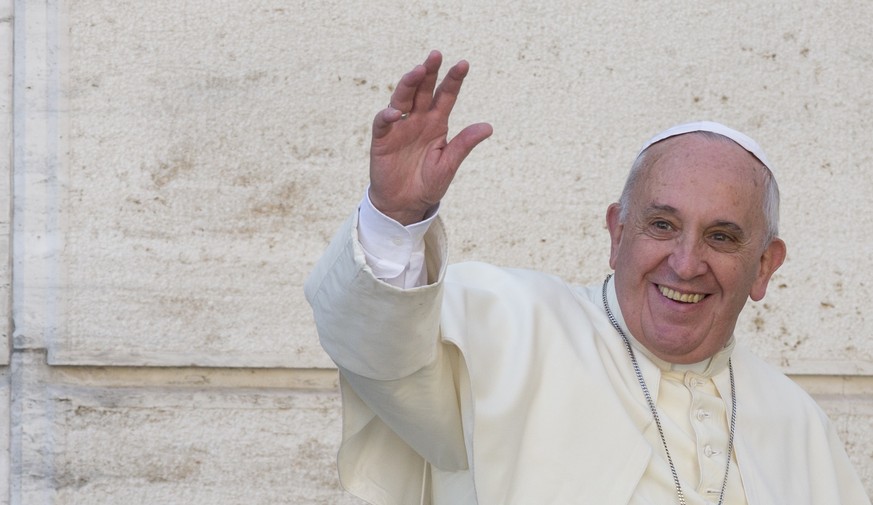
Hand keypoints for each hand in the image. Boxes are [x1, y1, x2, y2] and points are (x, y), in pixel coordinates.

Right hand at [368, 50, 492, 224]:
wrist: (405, 204)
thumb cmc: (428, 183)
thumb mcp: (449, 164)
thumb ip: (464, 144)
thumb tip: (488, 127)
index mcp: (437, 123)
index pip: (446, 96)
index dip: (454, 80)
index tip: (463, 64)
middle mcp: (418, 120)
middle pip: (423, 90)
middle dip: (429, 72)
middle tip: (436, 55)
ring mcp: (400, 127)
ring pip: (402, 98)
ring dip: (409, 84)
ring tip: (418, 71)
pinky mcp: (382, 139)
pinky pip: (383, 123)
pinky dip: (387, 116)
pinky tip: (396, 113)